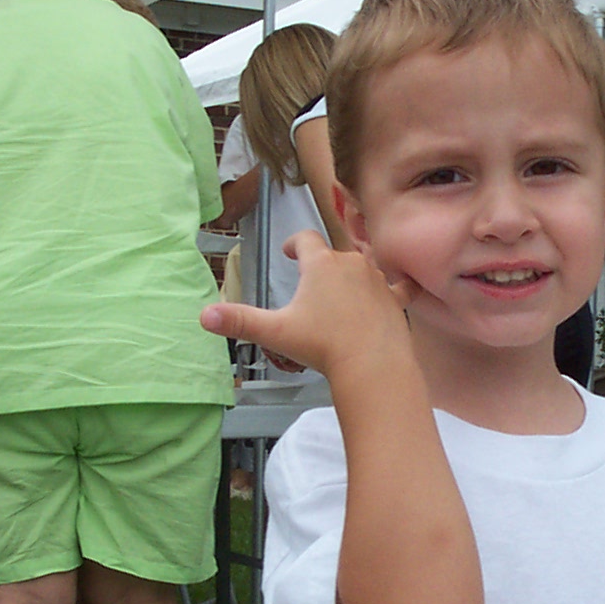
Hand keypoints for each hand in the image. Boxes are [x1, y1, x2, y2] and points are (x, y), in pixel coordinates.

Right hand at [200, 230, 419, 381]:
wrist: (372, 364)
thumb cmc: (322, 345)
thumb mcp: (275, 332)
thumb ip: (240, 321)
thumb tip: (204, 316)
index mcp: (321, 263)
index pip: (305, 239)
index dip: (294, 243)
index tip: (287, 252)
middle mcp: (351, 263)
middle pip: (334, 254)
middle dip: (321, 264)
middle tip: (311, 281)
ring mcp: (378, 280)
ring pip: (363, 267)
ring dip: (352, 275)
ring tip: (343, 291)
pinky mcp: (397, 300)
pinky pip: (400, 285)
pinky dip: (397, 286)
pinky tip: (400, 288)